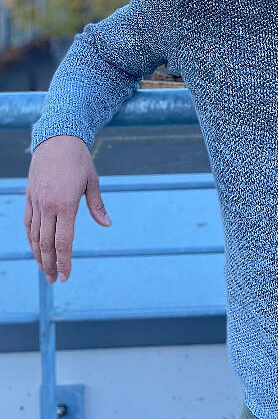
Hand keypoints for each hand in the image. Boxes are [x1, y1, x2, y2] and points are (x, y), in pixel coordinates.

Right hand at [24, 135, 111, 283]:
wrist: (56, 139)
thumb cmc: (78, 159)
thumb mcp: (92, 181)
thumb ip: (97, 205)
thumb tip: (108, 224)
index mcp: (66, 204)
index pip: (64, 241)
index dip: (64, 261)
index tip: (65, 276)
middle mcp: (48, 206)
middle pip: (46, 244)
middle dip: (50, 265)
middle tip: (54, 280)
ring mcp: (36, 202)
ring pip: (34, 236)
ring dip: (39, 256)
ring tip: (45, 270)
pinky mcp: (30, 197)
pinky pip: (28, 224)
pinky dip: (31, 239)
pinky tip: (35, 249)